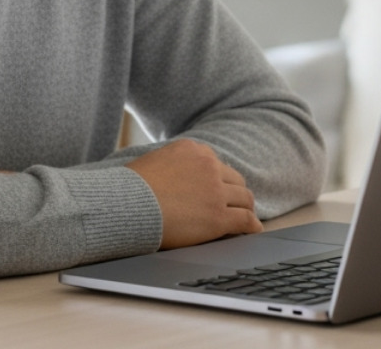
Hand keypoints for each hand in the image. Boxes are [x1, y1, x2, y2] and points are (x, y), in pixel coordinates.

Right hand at [126, 138, 262, 248]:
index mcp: (194, 150)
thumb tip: (175, 179)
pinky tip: (253, 230)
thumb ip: (173, 166)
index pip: (215, 163)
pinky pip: (245, 220)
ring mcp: (216, 191)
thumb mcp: (155, 162)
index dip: (219, 179)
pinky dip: (252, 225)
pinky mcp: (218, 217)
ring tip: (246, 216)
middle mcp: (209, 166)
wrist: (126, 205)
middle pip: (234, 179)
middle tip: (236, 203)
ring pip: (244, 198)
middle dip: (235, 191)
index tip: (219, 188)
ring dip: (246, 207)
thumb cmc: (130, 189)